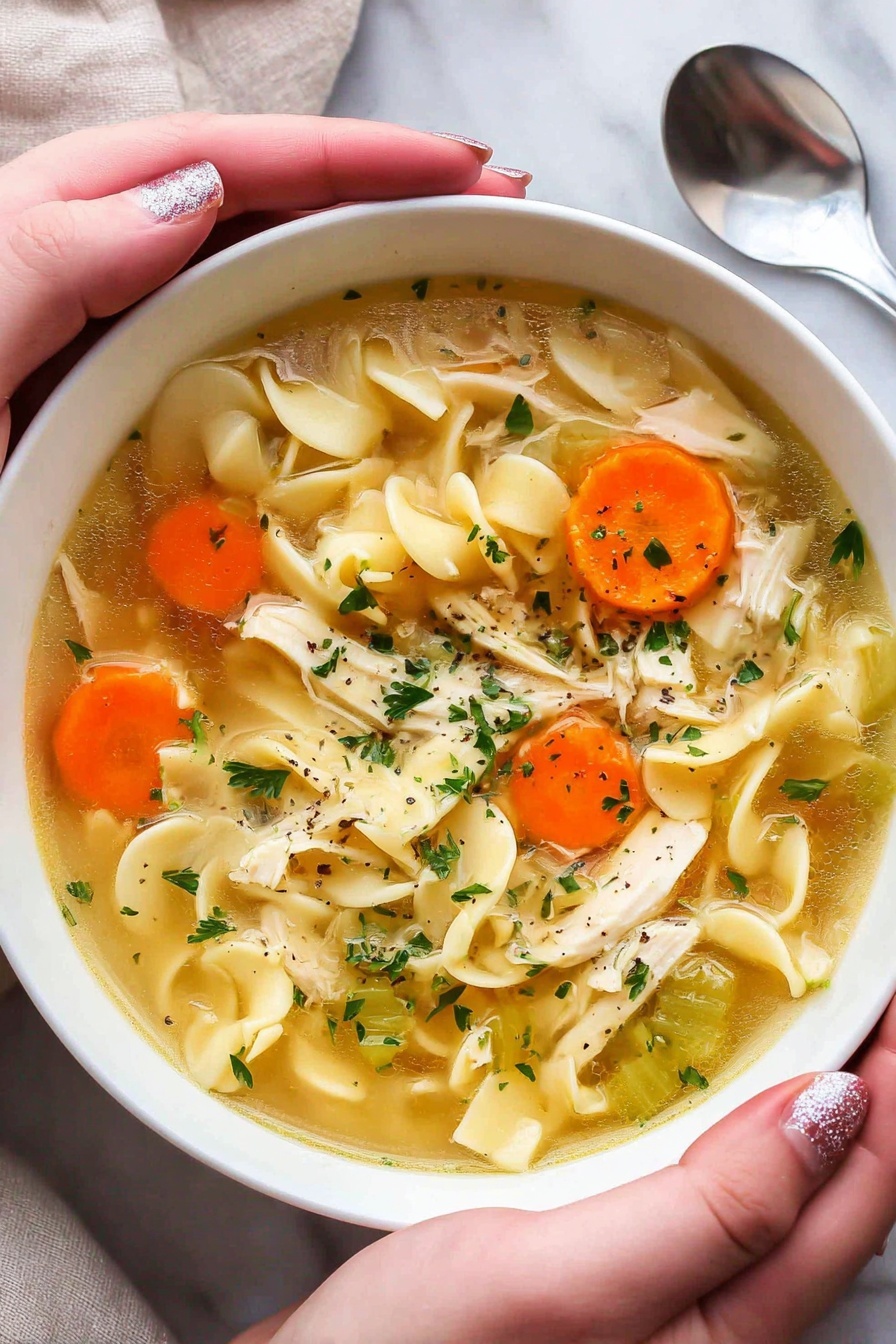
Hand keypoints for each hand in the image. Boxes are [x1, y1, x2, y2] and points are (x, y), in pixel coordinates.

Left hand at [0, 113, 527, 461]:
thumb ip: (48, 258)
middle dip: (377, 185)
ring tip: (450, 249)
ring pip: (249, 264)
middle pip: (253, 196)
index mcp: (56, 226)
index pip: (221, 161)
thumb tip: (189, 196)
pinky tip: (344, 340)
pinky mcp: (119, 396)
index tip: (458, 164)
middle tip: (494, 196)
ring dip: (353, 250)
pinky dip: (297, 331)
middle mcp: (92, 265)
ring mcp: (110, 332)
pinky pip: (224, 344)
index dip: (345, 156)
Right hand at [238, 997, 895, 1343]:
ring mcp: (649, 1292)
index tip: (892, 987)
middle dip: (850, 1075)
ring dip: (779, 1085)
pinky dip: (701, 1109)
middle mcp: (704, 1318)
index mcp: (725, 1334)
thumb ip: (713, 1212)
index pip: (854, 1194)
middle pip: (820, 1185)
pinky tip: (672, 1064)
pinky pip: (682, 1176)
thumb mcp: (568, 1283)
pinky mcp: (593, 1262)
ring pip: (754, 1176)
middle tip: (846, 973)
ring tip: (781, 996)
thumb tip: (838, 1108)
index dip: (892, 1087)